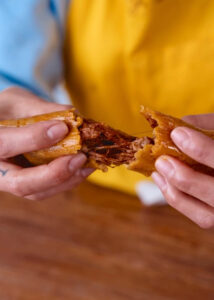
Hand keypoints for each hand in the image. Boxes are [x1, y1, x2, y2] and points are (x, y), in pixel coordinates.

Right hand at [0, 87, 93, 199]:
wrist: (3, 123)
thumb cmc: (8, 110)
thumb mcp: (18, 101)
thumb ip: (41, 109)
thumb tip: (73, 117)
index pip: (3, 144)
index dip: (33, 138)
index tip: (62, 128)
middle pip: (20, 183)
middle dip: (54, 173)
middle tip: (79, 158)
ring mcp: (9, 181)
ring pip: (36, 192)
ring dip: (66, 179)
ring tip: (87, 162)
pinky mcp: (26, 185)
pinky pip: (45, 190)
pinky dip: (66, 180)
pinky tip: (83, 168)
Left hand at [152, 113, 213, 228]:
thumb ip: (206, 125)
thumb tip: (175, 127)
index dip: (203, 150)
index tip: (177, 134)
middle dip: (186, 179)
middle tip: (162, 160)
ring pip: (206, 217)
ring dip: (176, 193)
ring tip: (158, 170)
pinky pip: (200, 218)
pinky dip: (177, 200)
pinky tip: (162, 181)